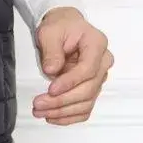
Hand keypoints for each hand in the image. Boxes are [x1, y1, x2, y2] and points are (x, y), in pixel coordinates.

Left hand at [32, 7, 113, 125]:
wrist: (64, 27)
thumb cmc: (59, 26)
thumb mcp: (49, 31)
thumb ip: (52, 50)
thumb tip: (52, 71)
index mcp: (97, 44)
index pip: (88, 69)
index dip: (70, 82)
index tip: (51, 89)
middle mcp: (103, 62)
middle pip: (88, 89)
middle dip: (63, 100)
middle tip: (39, 104)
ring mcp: (99, 77)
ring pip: (87, 101)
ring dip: (63, 111)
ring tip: (40, 112)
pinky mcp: (91, 88)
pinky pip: (85, 107)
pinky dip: (70, 116)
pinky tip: (53, 117)